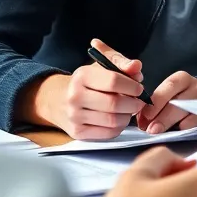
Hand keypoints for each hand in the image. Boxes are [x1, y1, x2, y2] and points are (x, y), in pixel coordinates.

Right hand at [23, 38, 144, 139]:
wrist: (58, 99)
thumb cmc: (87, 81)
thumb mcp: (101, 65)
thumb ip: (121, 63)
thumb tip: (137, 66)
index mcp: (82, 76)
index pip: (113, 81)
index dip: (132, 86)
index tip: (139, 88)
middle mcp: (75, 96)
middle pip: (114, 103)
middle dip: (133, 103)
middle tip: (139, 101)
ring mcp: (75, 116)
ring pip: (113, 120)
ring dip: (128, 116)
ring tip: (129, 109)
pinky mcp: (78, 132)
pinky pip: (108, 133)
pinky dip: (120, 127)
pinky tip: (119, 118)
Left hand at [137, 73, 196, 134]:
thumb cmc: (183, 96)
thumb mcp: (171, 92)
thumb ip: (156, 103)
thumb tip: (141, 120)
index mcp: (181, 78)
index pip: (168, 86)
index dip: (156, 102)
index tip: (144, 116)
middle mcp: (195, 86)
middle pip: (178, 101)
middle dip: (161, 116)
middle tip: (149, 129)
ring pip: (186, 111)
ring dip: (170, 123)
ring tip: (157, 132)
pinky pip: (196, 121)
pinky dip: (184, 127)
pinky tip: (175, 131)